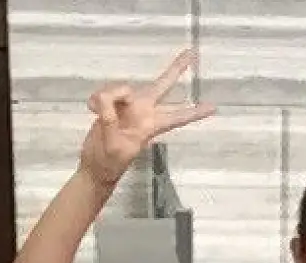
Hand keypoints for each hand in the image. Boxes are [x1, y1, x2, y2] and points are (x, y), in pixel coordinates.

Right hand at [81, 48, 214, 189]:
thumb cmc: (108, 162)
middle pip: (162, 86)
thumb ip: (111, 117)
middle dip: (176, 69)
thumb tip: (111, 98)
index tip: (213, 108)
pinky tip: (92, 110)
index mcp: (150, 126)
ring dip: (106, 99)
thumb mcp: (112, 143)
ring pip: (122, 88)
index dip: (194, 113)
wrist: (94, 166)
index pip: (177, 118)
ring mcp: (129, 106)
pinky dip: (96, 100)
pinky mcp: (113, 103)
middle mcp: (144, 112)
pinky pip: (105, 91)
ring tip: (98, 116)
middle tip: (192, 52)